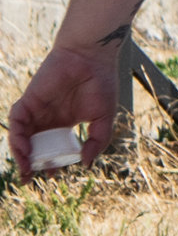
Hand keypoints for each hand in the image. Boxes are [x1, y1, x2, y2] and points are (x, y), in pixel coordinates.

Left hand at [6, 40, 120, 176]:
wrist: (92, 57)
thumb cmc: (102, 83)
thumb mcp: (104, 118)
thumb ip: (98, 140)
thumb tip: (85, 164)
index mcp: (63, 124)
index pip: (51, 148)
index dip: (49, 163)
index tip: (52, 175)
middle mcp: (47, 119)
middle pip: (32, 146)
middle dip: (30, 164)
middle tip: (32, 178)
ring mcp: (36, 111)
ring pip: (20, 138)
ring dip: (20, 154)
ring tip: (26, 168)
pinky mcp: (28, 101)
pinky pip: (15, 123)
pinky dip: (16, 137)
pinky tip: (25, 148)